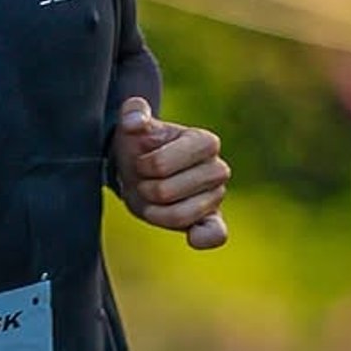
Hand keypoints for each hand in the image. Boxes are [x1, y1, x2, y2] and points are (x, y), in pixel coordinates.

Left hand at [109, 98, 228, 249]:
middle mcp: (218, 168)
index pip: (163, 164)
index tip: (144, 162)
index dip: (145, 166)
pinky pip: (215, 233)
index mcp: (204, 141)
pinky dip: (205, 237)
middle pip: (167, 192)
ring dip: (154, 211)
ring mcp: (216, 196)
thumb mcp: (133, 127)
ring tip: (152, 199)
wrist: (143, 174)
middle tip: (146, 181)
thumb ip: (133, 113)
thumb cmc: (141, 148)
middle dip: (146, 189)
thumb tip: (134, 122)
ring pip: (179, 215)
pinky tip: (193, 238)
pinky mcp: (212, 220)